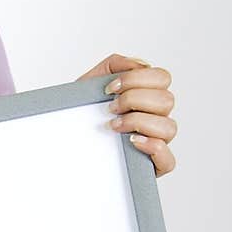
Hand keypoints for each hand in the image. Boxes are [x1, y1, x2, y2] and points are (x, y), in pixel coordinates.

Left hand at [76, 53, 176, 177]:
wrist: (62, 145)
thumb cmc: (80, 116)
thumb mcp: (90, 84)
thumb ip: (113, 65)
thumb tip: (139, 64)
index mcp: (146, 96)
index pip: (162, 78)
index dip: (137, 79)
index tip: (109, 88)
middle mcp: (155, 118)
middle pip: (167, 100)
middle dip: (134, 99)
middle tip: (110, 108)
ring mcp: (156, 143)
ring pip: (169, 127)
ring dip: (139, 122)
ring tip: (114, 126)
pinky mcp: (152, 167)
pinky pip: (168, 159)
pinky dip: (153, 147)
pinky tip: (131, 141)